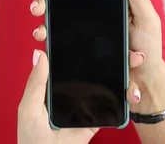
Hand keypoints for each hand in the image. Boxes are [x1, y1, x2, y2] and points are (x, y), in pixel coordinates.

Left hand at [18, 49, 144, 143]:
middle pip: (94, 69)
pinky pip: (112, 106)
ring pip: (107, 84)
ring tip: (136, 61)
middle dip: (112, 57)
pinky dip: (124, 98)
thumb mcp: (28, 108)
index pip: (69, 60)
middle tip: (127, 46)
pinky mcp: (96, 118)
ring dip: (122, 74)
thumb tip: (40, 53)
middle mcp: (71, 90)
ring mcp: (86, 104)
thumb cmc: (31, 137)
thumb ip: (36, 83)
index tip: (98, 31)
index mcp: (53, 83)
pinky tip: (133, 89)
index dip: (83, 46)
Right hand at [27, 0, 164, 114]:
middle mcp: (96, 3)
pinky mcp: (78, 39)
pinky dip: (45, 30)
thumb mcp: (146, 20)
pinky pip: (57, 31)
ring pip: (57, 7)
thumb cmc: (149, 47)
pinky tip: (41, 34)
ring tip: (38, 14)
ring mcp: (85, 20)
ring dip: (43, 7)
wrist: (142, 78)